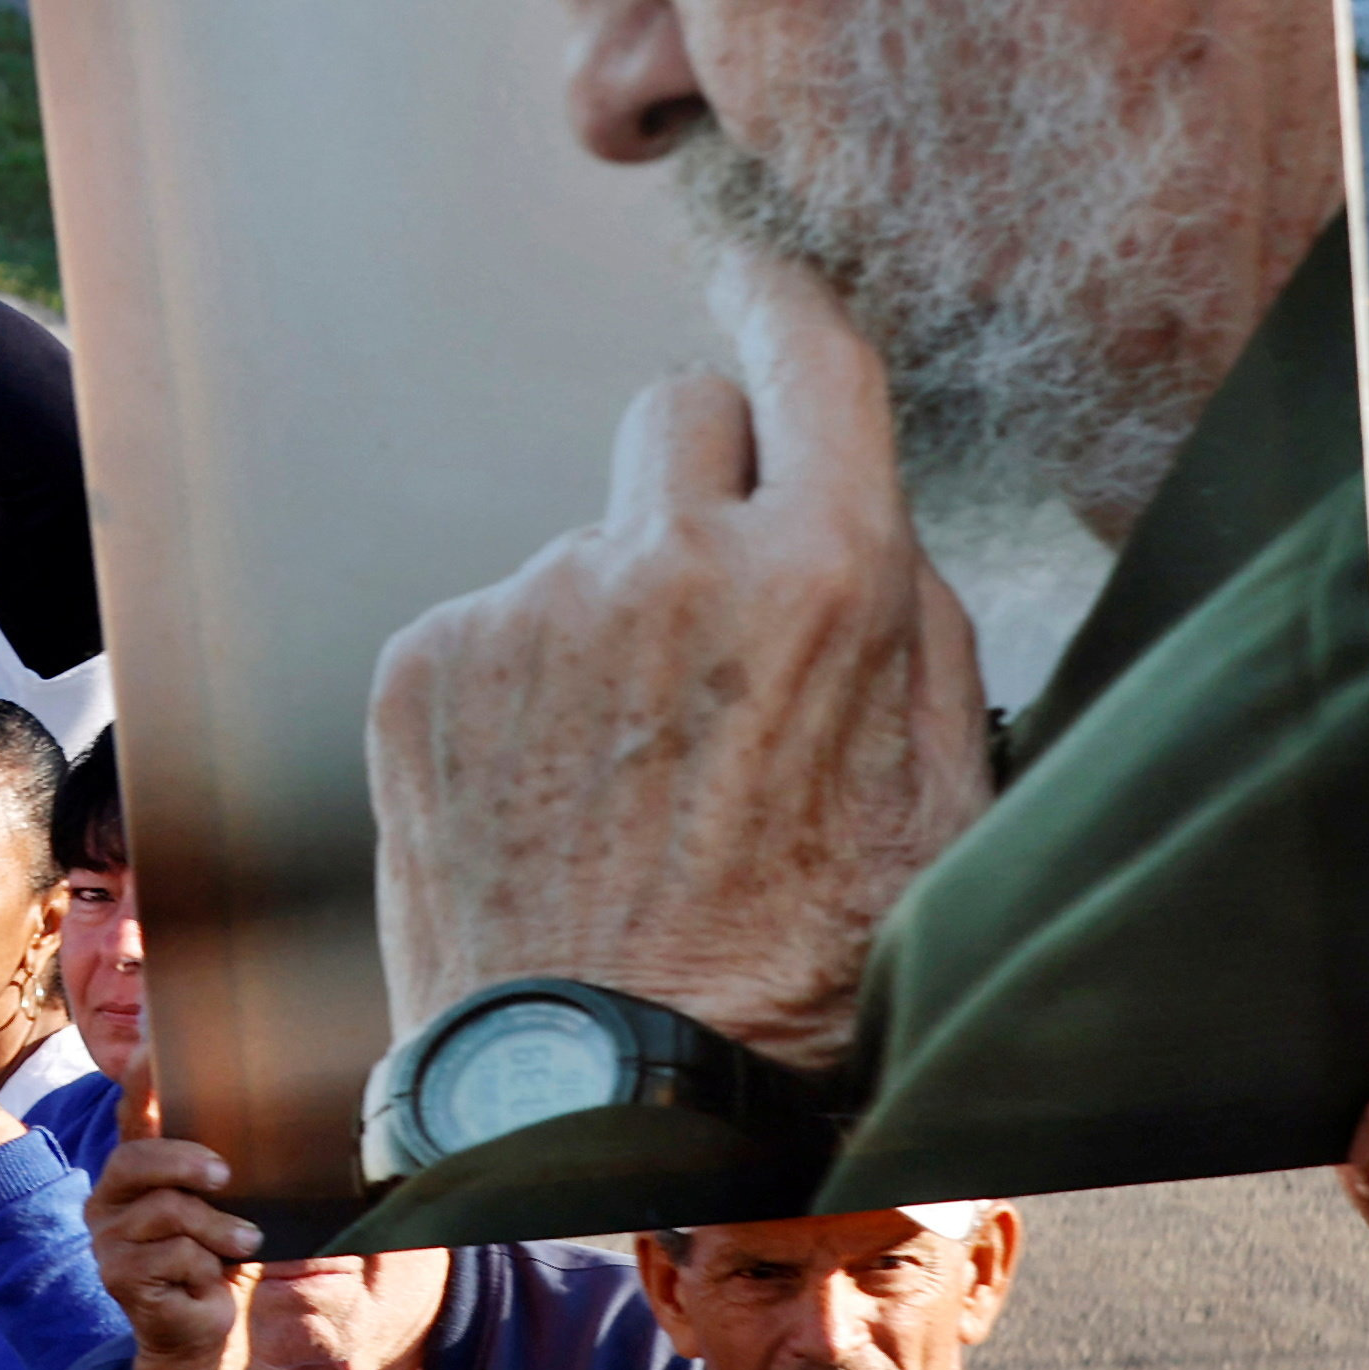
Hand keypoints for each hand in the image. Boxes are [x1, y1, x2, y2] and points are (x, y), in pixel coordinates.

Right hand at [87, 1072, 260, 1369]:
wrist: (205, 1339)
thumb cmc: (217, 1265)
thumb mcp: (222, 1211)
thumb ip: (215, 1172)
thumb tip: (248, 1131)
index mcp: (132, 1176)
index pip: (132, 1119)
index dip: (140, 1082)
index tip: (154, 1044)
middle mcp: (108, 1201)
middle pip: (138, 1158)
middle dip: (187, 1162)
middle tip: (227, 1178)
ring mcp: (108, 1240)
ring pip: (167, 1211)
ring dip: (217, 1231)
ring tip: (242, 1245)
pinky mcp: (119, 1277)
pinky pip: (174, 1255)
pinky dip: (206, 1268)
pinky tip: (210, 1284)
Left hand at [366, 252, 989, 1072]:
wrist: (602, 1089)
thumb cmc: (801, 966)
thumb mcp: (945, 805)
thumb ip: (925, 634)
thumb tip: (881, 532)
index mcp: (820, 578)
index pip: (809, 356)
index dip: (786, 303)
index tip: (762, 281)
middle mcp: (663, 562)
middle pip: (681, 413)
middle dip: (705, 476)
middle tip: (715, 601)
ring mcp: (528, 606)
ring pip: (582, 548)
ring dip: (605, 620)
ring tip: (626, 777)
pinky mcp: (424, 661)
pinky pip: (490, 627)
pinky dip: (515, 689)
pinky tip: (548, 799)